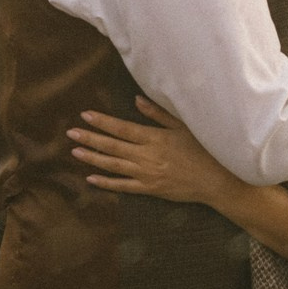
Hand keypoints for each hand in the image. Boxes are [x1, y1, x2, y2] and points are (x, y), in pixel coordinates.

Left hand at [70, 97, 229, 207]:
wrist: (216, 181)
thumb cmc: (204, 150)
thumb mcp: (184, 127)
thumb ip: (159, 114)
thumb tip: (137, 100)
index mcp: (154, 138)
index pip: (122, 128)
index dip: (102, 122)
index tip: (85, 115)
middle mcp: (147, 156)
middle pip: (112, 146)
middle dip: (90, 138)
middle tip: (71, 133)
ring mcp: (146, 174)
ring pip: (113, 166)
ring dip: (93, 159)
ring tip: (76, 151)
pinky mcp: (149, 189)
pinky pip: (123, 186)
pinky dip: (106, 182)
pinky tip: (91, 178)